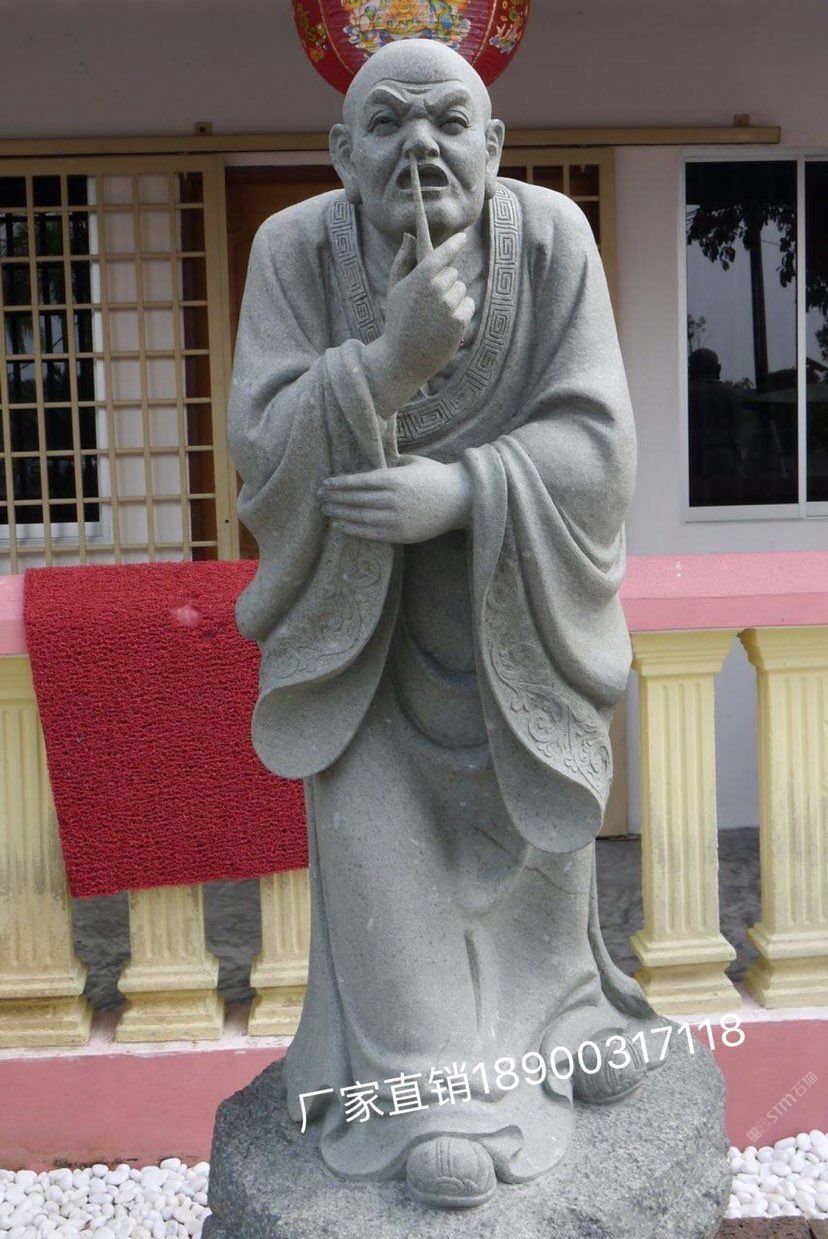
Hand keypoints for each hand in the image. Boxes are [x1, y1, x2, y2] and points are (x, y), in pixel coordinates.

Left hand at [320, 458, 471, 544]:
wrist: (461, 500)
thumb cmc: (436, 476)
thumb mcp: (413, 462)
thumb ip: (391, 463)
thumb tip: (369, 463)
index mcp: (395, 478)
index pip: (359, 481)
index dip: (339, 484)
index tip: (325, 484)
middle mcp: (393, 499)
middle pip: (355, 499)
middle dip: (335, 499)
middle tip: (319, 498)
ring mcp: (397, 518)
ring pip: (360, 517)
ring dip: (340, 514)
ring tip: (326, 512)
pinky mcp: (401, 534)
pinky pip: (371, 533)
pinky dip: (353, 530)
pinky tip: (341, 526)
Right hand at [363, 232, 474, 416]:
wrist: (403, 358)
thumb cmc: (397, 321)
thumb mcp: (395, 289)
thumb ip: (402, 260)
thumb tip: (409, 235)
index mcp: (420, 278)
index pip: (444, 253)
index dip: (455, 244)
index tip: (463, 237)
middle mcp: (437, 289)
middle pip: (453, 273)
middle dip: (446, 282)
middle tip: (431, 300)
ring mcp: (449, 305)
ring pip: (462, 289)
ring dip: (454, 297)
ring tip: (437, 314)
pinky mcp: (459, 321)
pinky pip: (468, 305)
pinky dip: (461, 312)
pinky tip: (445, 323)